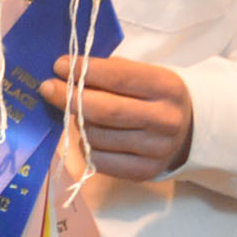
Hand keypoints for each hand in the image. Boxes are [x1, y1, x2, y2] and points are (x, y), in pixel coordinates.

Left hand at [40, 54, 192, 180]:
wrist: (188, 132)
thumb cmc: (153, 96)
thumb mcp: (143, 74)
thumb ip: (110, 71)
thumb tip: (65, 72)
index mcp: (166, 87)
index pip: (118, 77)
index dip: (84, 71)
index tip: (59, 65)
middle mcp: (166, 120)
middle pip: (104, 110)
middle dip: (69, 97)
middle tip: (48, 88)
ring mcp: (157, 149)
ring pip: (96, 136)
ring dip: (79, 123)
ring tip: (81, 114)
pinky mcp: (145, 171)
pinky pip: (98, 159)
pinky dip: (85, 145)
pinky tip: (90, 136)